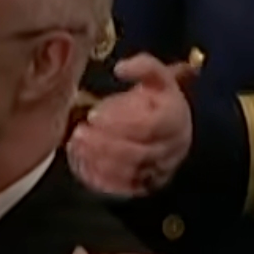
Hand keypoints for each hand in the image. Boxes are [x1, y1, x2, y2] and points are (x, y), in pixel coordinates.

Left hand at [66, 54, 194, 197]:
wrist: (170, 124)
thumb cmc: (158, 98)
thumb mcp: (156, 75)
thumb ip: (143, 66)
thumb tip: (121, 68)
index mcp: (177, 120)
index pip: (151, 126)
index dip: (121, 121)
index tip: (93, 115)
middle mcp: (173, 148)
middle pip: (139, 153)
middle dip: (105, 144)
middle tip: (78, 133)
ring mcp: (161, 170)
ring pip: (130, 173)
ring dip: (99, 160)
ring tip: (76, 144)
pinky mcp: (146, 185)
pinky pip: (123, 188)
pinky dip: (100, 177)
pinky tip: (81, 162)